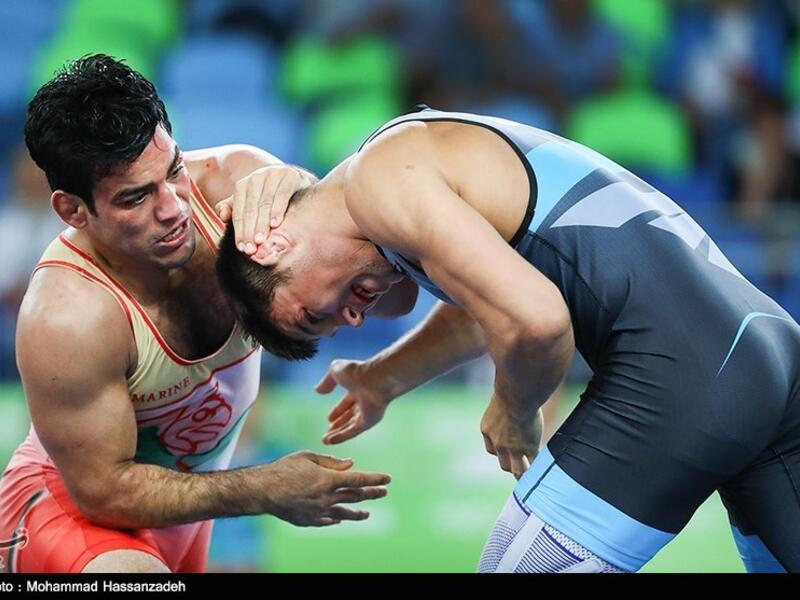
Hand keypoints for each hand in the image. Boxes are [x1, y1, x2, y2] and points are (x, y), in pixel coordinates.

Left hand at [216, 165, 315, 255]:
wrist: (298, 183)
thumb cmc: (272, 198)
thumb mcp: (252, 204)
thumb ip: (235, 210)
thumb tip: (222, 216)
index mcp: (243, 185)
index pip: (239, 211)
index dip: (239, 230)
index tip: (242, 248)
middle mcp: (256, 178)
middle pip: (250, 208)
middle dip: (250, 230)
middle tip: (251, 248)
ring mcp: (272, 174)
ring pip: (264, 202)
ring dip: (262, 222)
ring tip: (261, 240)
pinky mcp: (289, 175)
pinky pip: (282, 194)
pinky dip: (278, 209)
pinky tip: (276, 223)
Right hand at [262, 451, 390, 526]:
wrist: (263, 491)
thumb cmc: (284, 469)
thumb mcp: (308, 457)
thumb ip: (331, 461)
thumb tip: (350, 464)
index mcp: (328, 479)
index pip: (359, 479)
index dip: (375, 478)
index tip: (388, 478)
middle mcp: (327, 497)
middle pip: (355, 496)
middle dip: (372, 493)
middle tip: (384, 492)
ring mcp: (319, 511)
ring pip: (345, 513)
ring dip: (358, 512)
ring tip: (368, 514)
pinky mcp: (309, 521)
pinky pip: (328, 520)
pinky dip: (336, 518)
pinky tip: (340, 517)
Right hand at [317, 360, 393, 444]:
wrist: (374, 379)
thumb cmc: (357, 371)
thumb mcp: (336, 371)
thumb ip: (326, 381)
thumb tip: (318, 390)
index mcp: (358, 387)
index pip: (347, 402)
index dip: (338, 410)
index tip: (329, 418)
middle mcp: (364, 401)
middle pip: (350, 416)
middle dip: (339, 424)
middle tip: (327, 432)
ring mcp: (367, 412)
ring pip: (351, 426)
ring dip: (338, 434)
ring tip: (325, 441)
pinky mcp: (369, 421)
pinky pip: (354, 431)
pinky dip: (342, 437)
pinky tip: (331, 441)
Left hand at [480, 397, 541, 479]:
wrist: (517, 395)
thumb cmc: (510, 390)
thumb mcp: (500, 399)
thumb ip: (504, 405)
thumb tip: (509, 395)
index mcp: (487, 430)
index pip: (492, 449)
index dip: (500, 451)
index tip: (507, 451)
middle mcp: (497, 443)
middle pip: (503, 463)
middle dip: (511, 465)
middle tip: (520, 467)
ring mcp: (513, 449)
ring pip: (517, 470)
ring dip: (523, 474)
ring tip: (530, 479)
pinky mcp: (528, 449)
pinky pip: (533, 464)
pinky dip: (538, 468)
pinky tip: (544, 469)